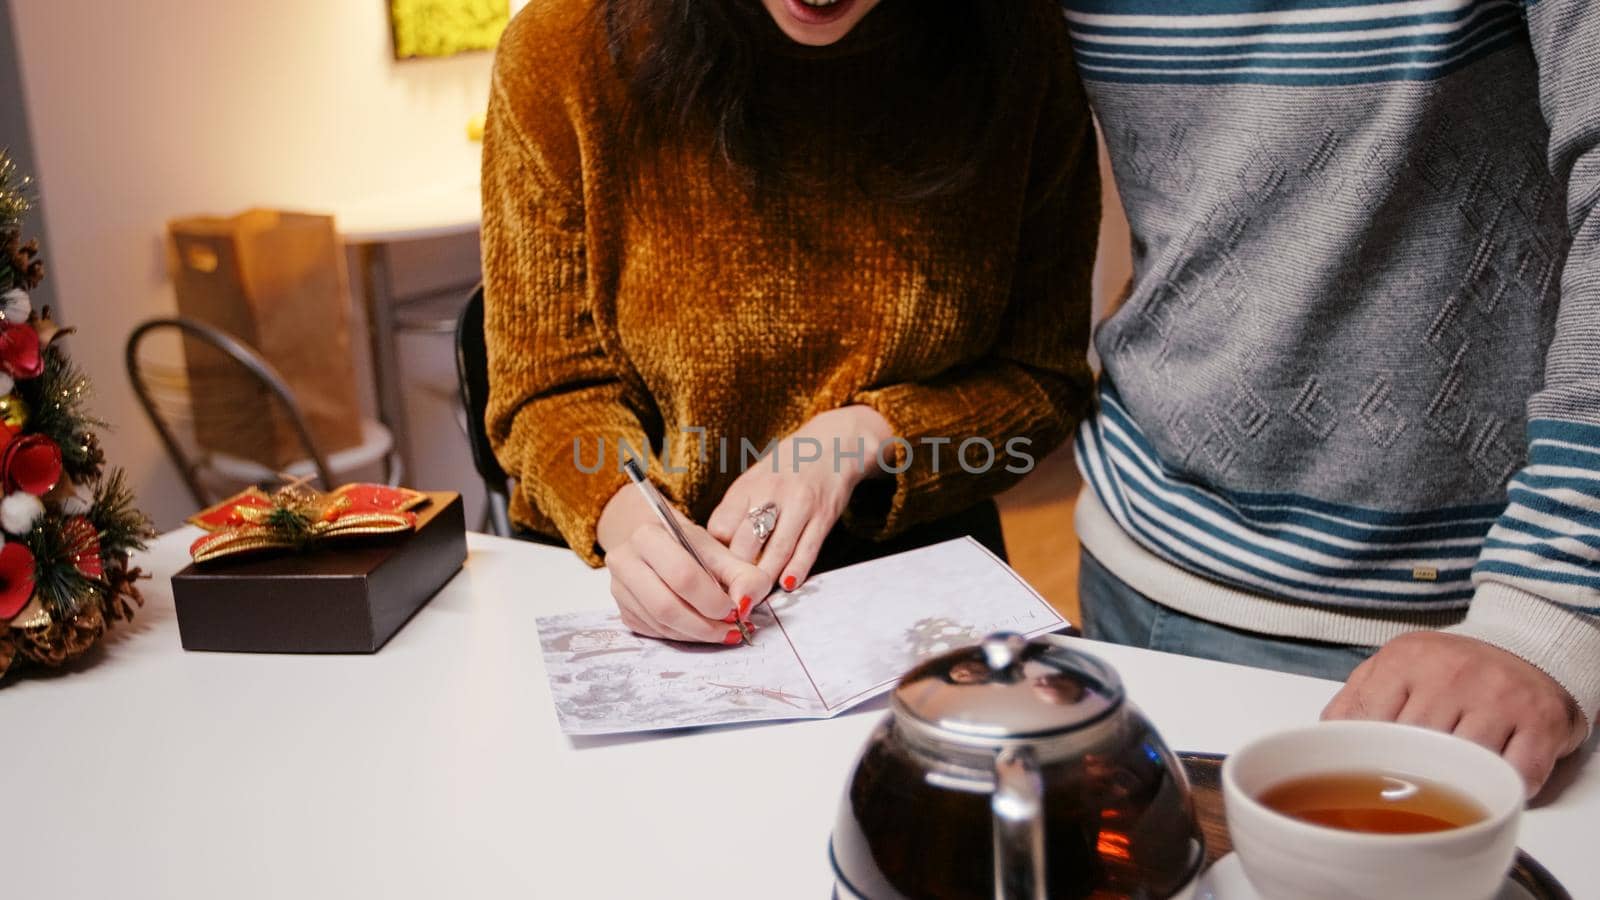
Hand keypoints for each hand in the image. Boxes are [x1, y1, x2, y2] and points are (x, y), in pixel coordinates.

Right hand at [597, 486, 771, 643]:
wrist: (661, 548)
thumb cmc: (691, 549)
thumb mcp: (721, 553)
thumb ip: (744, 576)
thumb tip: (745, 605)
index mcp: (649, 536)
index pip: (682, 575)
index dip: (712, 600)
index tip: (735, 609)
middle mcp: (625, 561)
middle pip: (666, 606)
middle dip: (705, 625)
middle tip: (731, 629)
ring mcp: (619, 588)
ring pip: (660, 624)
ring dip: (696, 634)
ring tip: (722, 631)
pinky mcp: (623, 611)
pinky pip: (655, 632)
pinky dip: (683, 636)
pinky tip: (701, 629)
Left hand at [707, 406, 892, 593]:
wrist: (833, 444)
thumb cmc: (787, 468)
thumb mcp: (753, 480)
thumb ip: (735, 512)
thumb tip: (716, 551)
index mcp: (746, 487)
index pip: (720, 527)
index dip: (713, 556)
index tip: (711, 577)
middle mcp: (770, 493)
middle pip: (746, 543)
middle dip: (736, 575)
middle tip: (729, 598)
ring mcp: (799, 504)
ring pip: (777, 550)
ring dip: (764, 580)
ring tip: (754, 600)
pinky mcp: (823, 515)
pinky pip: (808, 547)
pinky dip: (797, 568)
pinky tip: (788, 584)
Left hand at [1322, 632, 1586, 795]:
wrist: (1528, 649)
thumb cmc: (1452, 668)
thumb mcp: (1395, 667)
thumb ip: (1356, 699)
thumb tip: (1323, 737)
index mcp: (1406, 660)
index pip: (1368, 720)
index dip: (1366, 752)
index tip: (1368, 769)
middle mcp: (1453, 675)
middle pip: (1414, 745)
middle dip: (1409, 768)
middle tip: (1411, 781)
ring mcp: (1500, 698)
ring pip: (1463, 763)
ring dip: (1456, 780)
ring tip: (1451, 779)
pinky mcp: (1542, 723)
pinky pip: (1516, 775)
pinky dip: (1501, 787)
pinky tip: (1492, 779)